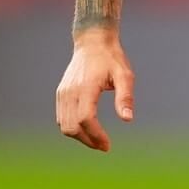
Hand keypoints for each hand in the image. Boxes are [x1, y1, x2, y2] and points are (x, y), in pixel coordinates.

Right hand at [55, 30, 134, 150]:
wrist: (92, 42)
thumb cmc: (111, 58)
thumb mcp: (125, 75)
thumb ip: (125, 97)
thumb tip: (127, 119)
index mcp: (86, 87)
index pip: (85, 119)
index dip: (96, 135)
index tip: (108, 145)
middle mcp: (70, 91)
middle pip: (72, 127)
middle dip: (88, 141)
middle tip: (104, 146)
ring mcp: (63, 93)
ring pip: (65, 126)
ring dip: (80, 137)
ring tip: (98, 140)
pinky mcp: (61, 94)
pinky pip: (62, 119)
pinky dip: (73, 129)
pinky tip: (88, 130)